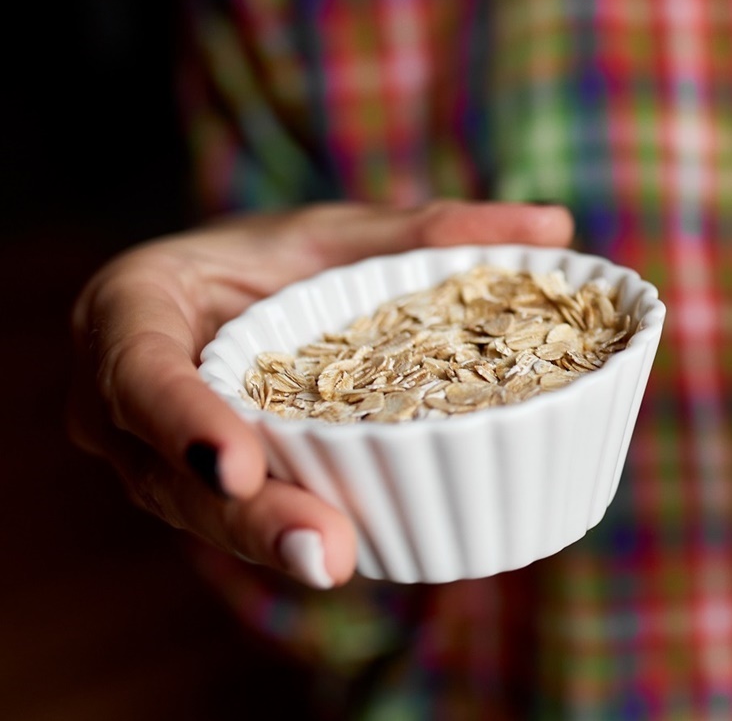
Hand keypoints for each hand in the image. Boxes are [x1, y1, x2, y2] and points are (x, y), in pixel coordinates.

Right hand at [67, 201, 574, 588]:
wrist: (229, 298)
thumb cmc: (279, 258)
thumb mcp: (343, 233)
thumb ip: (434, 231)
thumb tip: (554, 224)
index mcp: (134, 310)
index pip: (142, 372)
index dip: (185, 422)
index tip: (241, 464)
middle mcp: (123, 396)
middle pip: (172, 469)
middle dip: (248, 514)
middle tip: (326, 547)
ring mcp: (151, 454)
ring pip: (201, 512)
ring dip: (268, 541)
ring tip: (338, 561)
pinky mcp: (192, 491)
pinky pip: (231, 520)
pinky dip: (284, 534)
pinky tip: (348, 556)